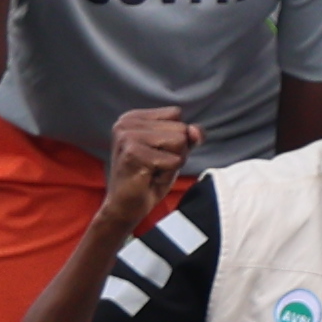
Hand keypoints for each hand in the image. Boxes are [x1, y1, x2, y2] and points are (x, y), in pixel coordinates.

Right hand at [93, 103, 204, 238]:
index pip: (176, 114)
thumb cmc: (150, 178)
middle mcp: (126, 123)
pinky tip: (148, 178)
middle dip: (176, 152)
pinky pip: (174, 160)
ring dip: (172, 162)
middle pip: (180, 128)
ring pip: (179, 142)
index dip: (176, 137)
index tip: (156, 153)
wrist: (126, 207)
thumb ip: (189, 136)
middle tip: (154, 165)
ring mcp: (127, 137)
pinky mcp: (132, 153)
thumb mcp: (175, 151)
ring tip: (152, 170)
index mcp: (133, 117)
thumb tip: (195, 130)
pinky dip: (168, 173)